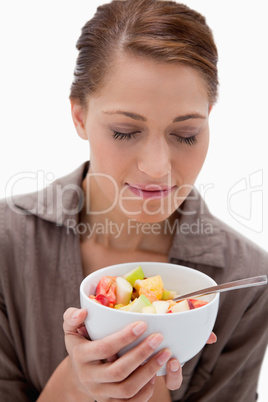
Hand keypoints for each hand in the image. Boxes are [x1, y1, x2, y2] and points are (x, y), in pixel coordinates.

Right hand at [63, 307, 182, 400]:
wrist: (79, 373)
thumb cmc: (81, 343)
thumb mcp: (72, 328)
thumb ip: (72, 317)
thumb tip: (82, 312)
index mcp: (80, 356)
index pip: (104, 348)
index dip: (124, 337)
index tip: (143, 324)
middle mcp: (89, 377)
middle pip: (118, 371)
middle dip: (141, 354)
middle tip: (158, 337)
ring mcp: (101, 393)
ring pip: (127, 389)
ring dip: (149, 372)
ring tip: (165, 354)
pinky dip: (146, 390)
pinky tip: (155, 374)